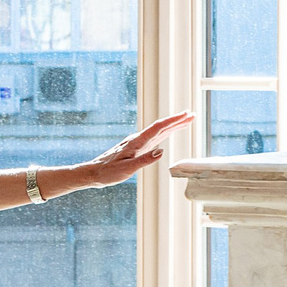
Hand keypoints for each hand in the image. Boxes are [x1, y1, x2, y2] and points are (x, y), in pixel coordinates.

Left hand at [66, 113, 191, 191]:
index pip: (158, 128)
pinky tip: (169, 133)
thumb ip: (144, 161)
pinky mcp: (137, 147)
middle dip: (177, 120)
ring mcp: (138, 142)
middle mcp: (138, 139)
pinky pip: (155, 137)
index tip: (186, 115)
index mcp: (137, 142)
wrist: (94, 172)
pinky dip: (165, 133)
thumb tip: (161, 152)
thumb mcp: (126, 170)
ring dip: (173, 126)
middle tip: (192, 115)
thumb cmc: (109, 172)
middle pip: (161, 127)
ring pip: (159, 131)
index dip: (173, 121)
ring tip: (186, 121)